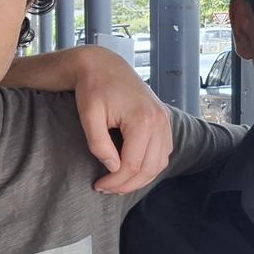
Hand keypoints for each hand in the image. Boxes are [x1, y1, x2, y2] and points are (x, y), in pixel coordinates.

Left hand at [71, 46, 172, 194]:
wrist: (103, 64)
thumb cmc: (93, 88)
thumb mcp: (89, 116)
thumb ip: (99, 145)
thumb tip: (113, 168)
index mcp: (142, 120)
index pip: (133, 165)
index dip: (115, 181)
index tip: (98, 186)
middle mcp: (159, 121)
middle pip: (150, 168)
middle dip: (128, 184)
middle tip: (107, 189)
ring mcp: (164, 120)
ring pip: (160, 163)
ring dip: (141, 178)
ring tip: (118, 183)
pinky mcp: (163, 120)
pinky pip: (163, 151)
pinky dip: (150, 165)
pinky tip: (132, 169)